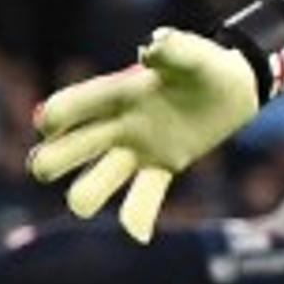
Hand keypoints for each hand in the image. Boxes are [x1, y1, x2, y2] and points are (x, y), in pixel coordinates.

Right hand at [29, 25, 267, 240]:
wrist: (235, 87)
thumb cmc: (206, 64)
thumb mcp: (194, 54)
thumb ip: (173, 50)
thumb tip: (150, 49)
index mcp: (114, 94)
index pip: (66, 109)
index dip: (52, 119)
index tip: (53, 125)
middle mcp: (116, 126)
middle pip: (62, 151)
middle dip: (49, 162)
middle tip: (48, 167)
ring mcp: (136, 151)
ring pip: (93, 183)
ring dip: (84, 195)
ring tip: (84, 203)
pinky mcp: (162, 168)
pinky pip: (142, 198)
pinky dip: (137, 217)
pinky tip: (140, 234)